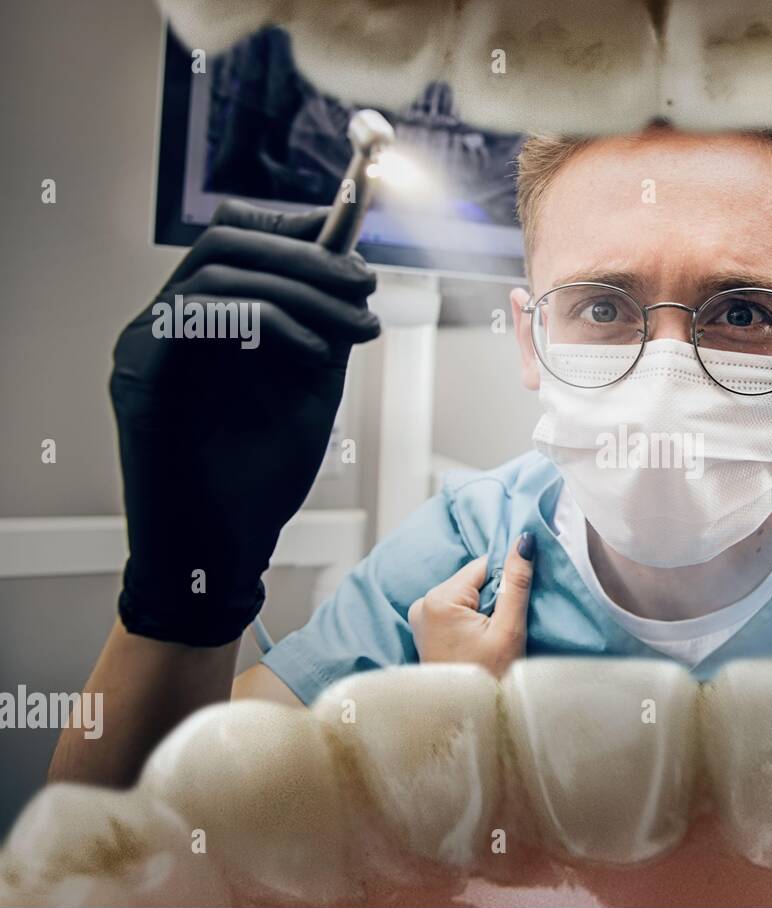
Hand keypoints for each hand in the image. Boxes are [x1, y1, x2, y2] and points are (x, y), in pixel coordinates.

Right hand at [111, 200, 380, 645]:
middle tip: (365, 284)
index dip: (294, 227)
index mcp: (205, 319)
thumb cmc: (261, 477)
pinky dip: (265, 319)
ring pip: (216, 268)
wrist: (223, 549)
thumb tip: (352, 268)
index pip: (236, 238)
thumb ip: (320, 329)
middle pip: (225, 240)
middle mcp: (168, 322)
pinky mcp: (139, 376)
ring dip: (300, 286)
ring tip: (356, 324)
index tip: (354, 244)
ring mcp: (147, 345)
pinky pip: (194, 314)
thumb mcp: (309, 389)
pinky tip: (314, 353)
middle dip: (306, 254)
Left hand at [408, 535, 535, 675]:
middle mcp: (423, 603)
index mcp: (439, 599)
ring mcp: (420, 617)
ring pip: (466, 594)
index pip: (484, 567)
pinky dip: (472, 619)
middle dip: (493, 598)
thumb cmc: (489, 677)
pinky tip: (478, 642)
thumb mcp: (508, 629)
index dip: (505, 582)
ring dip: (484, 610)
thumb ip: (516, 582)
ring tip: (490, 639)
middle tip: (502, 629)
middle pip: (473, 580)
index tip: (514, 607)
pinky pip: (456, 609)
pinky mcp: (424, 628)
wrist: (466, 717)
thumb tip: (525, 540)